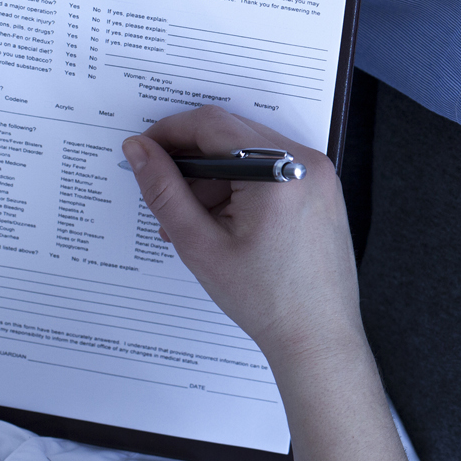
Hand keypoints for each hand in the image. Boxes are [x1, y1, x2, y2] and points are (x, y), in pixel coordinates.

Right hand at [121, 106, 360, 363]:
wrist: (317, 335)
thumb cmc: (265, 298)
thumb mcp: (199, 243)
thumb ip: (164, 190)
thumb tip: (138, 150)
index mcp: (279, 169)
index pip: (212, 124)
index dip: (169, 132)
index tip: (142, 151)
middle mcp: (307, 162)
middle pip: (233, 135)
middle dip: (192, 162)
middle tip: (164, 199)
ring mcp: (319, 176)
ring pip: (251, 154)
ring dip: (214, 178)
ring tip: (190, 224)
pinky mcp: (322, 191)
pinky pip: (273, 171)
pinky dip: (241, 187)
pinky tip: (221, 224)